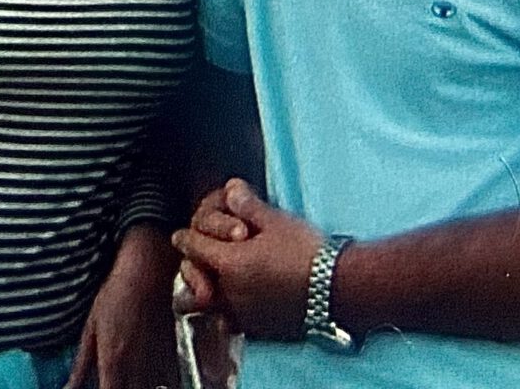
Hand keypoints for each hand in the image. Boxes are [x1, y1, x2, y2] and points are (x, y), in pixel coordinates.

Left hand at [66, 224, 177, 388]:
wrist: (147, 272)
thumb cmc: (117, 294)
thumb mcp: (90, 328)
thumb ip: (81, 364)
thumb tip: (69, 386)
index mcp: (113, 362)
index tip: (99, 388)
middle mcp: (137, 367)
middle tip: (112, 381)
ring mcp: (157, 361)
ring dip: (138, 387)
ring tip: (128, 378)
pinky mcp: (171, 352)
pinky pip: (168, 381)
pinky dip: (158, 383)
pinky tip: (149, 376)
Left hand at [170, 178, 320, 341]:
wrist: (338, 288)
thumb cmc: (307, 252)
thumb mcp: (277, 221)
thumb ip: (248, 206)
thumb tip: (230, 189)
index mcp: (229, 265)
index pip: (193, 249)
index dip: (186, 238)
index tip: (181, 235)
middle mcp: (229, 294)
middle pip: (191, 288)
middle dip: (191, 271)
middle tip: (196, 260)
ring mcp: (244, 316)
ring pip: (209, 309)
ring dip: (208, 295)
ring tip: (216, 283)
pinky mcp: (260, 329)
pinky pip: (232, 322)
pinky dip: (229, 311)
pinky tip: (243, 300)